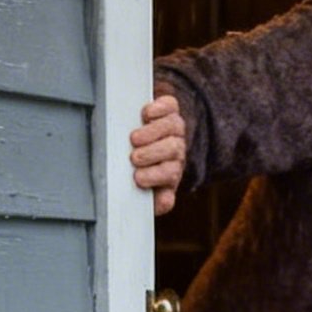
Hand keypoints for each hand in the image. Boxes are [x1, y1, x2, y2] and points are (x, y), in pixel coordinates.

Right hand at [130, 91, 187, 214]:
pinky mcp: (170, 108)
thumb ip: (154, 197)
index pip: (170, 173)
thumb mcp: (148, 186)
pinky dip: (158, 108)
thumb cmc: (144, 166)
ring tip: (135, 138)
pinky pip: (170, 105)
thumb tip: (160, 206)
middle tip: (135, 158)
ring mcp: (175, 127)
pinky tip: (146, 115)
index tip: (138, 178)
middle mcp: (176, 147)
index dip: (156, 176)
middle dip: (154, 154)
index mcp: (171, 168)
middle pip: (173, 149)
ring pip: (173, 126)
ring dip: (153, 133)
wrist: (154, 136)